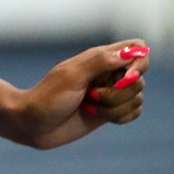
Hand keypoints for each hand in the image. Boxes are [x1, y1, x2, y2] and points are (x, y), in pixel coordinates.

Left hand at [12, 40, 149, 149]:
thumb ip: (101, 62)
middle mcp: (109, 73)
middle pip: (139, 80)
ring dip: (115, 108)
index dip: (140, 62)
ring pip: (137, 98)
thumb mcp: (72, 76)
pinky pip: (134, 112)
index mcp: (101, 57)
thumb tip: (131, 53)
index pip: (138, 48)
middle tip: (91, 96)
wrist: (33, 124)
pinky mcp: (110, 111)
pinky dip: (119, 117)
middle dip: (118, 94)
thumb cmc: (48, 97)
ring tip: (89, 107)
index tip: (126, 77)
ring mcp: (111, 93)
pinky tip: (98, 116)